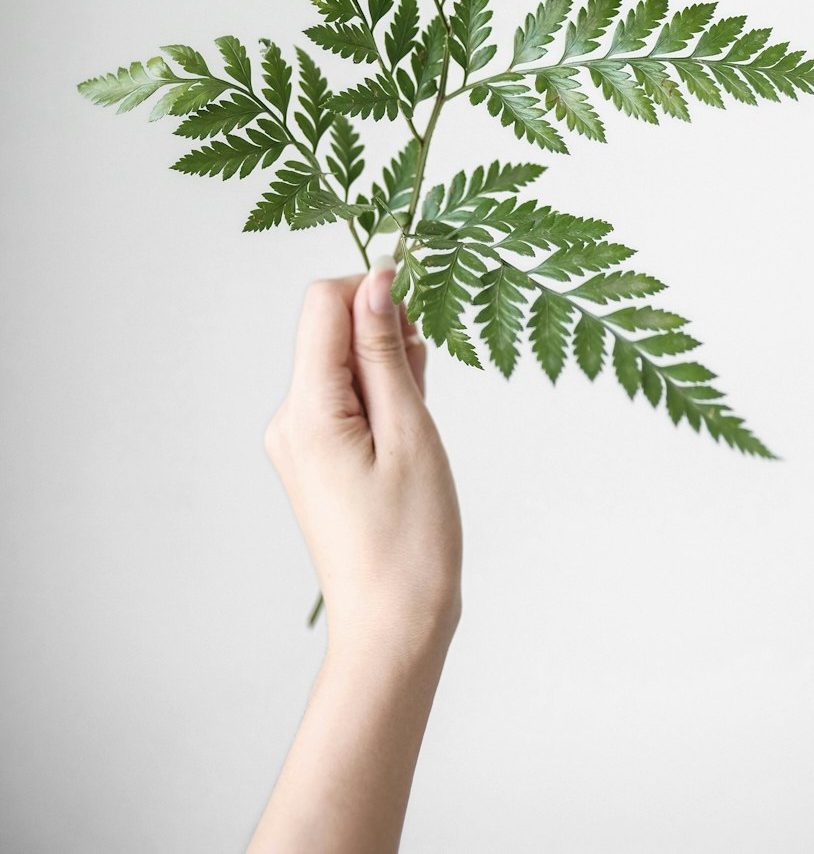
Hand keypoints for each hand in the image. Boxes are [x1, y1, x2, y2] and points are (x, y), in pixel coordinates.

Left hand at [264, 258, 462, 657]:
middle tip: (428, 380)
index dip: (374, 291)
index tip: (421, 313)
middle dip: (386, 333)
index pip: (324, 303)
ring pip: (342, 364)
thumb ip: (386, 352)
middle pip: (331, 331)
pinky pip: (344, 398)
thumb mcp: (410, 433)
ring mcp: (298, 440)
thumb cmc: (411, 541)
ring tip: (422, 418)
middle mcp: (289, 419)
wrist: (393, 628)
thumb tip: (376, 281)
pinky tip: (411, 428)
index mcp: (306, 410)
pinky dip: (381, 396)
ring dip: (387, 367)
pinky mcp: (315, 457)